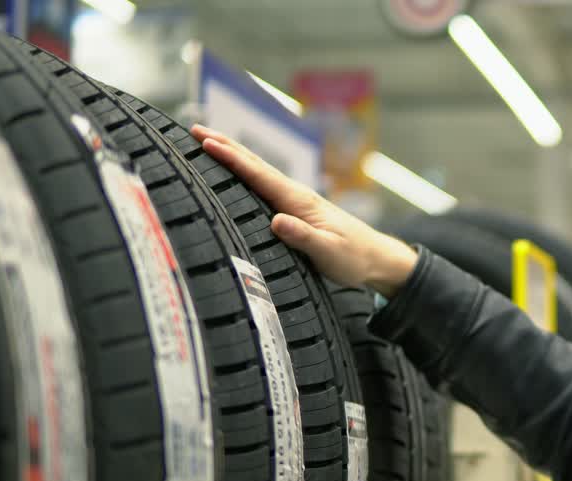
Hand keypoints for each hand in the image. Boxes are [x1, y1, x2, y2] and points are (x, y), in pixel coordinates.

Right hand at [189, 125, 418, 297]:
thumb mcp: (329, 253)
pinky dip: (247, 175)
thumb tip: (277, 222)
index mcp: (299, 201)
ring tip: (208, 143)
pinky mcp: (297, 211)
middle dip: (226, 147)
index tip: (206, 142)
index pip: (259, 175)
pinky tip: (237, 175)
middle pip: (255, 165)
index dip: (231, 158)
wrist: (376, 259)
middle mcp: (296, 195)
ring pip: (259, 173)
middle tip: (195, 130)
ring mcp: (296, 201)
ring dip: (234, 157)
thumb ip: (304, 238)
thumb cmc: (354, 258)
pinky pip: (264, 187)